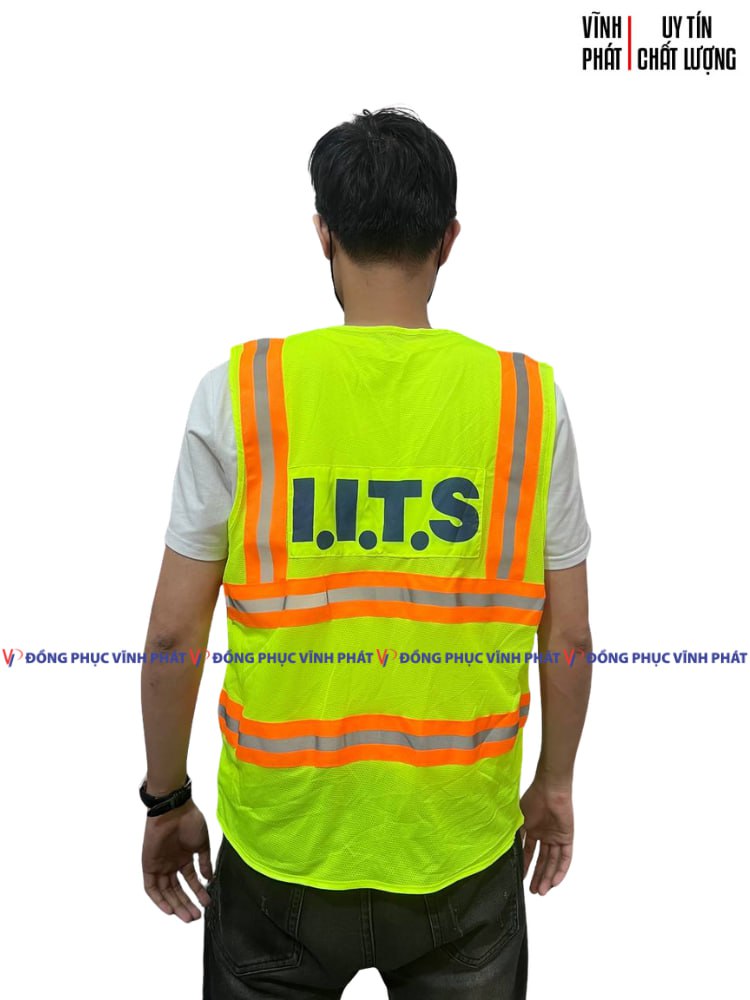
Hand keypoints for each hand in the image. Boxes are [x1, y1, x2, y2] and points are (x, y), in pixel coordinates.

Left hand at [142, 800, 212, 921]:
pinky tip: (170, 909)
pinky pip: (151, 887)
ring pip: (166, 891)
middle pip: (177, 890)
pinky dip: (159, 899)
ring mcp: (160, 865)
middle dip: (187, 904)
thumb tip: (209, 879)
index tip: (206, 903)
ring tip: (187, 916)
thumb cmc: (190, 821)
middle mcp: (171, 864)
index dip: (197, 893)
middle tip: (196, 916)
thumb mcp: (202, 844)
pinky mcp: (149, 865)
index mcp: (184, 857)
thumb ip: (204, 862)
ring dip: (176, 904)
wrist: (174, 810)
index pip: (190, 881)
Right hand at [519, 778, 573, 894]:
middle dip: (537, 876)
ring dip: (547, 877)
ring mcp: (556, 837)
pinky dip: (560, 870)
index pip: (529, 853)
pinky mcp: (567, 838)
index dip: (525, 866)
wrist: (549, 789)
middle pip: (543, 861)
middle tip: (533, 891)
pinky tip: (554, 882)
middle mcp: (545, 836)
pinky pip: (565, 858)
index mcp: (533, 830)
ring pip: (553, 862)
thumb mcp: (519, 820)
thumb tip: (506, 851)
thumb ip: (516, 836)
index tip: (521, 878)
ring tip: (541, 891)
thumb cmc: (533, 799)